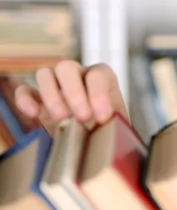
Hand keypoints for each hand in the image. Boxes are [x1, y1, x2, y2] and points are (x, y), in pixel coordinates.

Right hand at [14, 60, 128, 134]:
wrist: (97, 142)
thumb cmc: (109, 130)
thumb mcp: (118, 125)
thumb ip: (115, 122)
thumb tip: (109, 125)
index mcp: (102, 76)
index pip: (97, 75)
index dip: (99, 95)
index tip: (103, 118)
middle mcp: (77, 74)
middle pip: (67, 67)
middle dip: (74, 93)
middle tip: (82, 117)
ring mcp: (55, 84)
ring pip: (44, 74)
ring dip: (51, 95)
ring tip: (62, 119)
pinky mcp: (37, 100)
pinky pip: (25, 91)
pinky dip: (25, 99)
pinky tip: (33, 113)